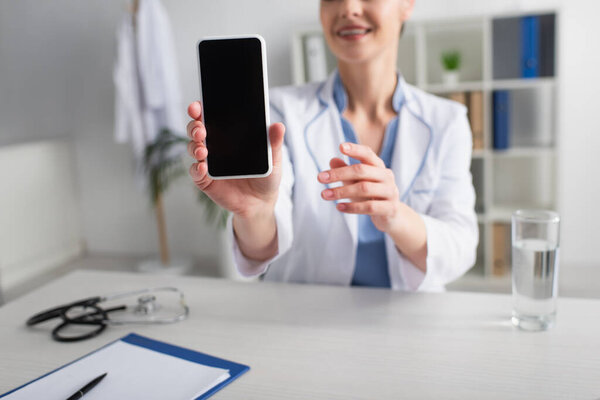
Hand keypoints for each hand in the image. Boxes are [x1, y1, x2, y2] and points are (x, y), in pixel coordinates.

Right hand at [187, 101, 285, 218]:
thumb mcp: (273, 159)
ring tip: (202, 151)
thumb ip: (273, 143)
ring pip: (193, 148)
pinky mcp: (205, 180)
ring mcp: (208, 162)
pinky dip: (196, 169)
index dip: (200, 109)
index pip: (210, 116)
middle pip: (196, 130)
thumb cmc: (266, 176)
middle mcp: (214, 145)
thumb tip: (279, 126)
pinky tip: (203, 167)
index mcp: (228, 134)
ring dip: (194, 147)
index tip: (198, 106)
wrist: (262, 202)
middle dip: (194, 127)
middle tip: (201, 130)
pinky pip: (195, 172)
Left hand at [317, 142, 401, 233]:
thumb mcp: (357, 182)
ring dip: (342, 191)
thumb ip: (346, 172)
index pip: (367, 154)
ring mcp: (390, 192)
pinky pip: (369, 207)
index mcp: (379, 166)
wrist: (390, 216)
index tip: (340, 147)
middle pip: (361, 170)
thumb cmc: (371, 195)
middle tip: (320, 178)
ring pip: (364, 188)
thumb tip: (332, 160)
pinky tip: (338, 207)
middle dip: (339, 174)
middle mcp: (386, 176)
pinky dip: (352, 207)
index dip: (355, 150)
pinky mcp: (390, 208)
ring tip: (325, 195)